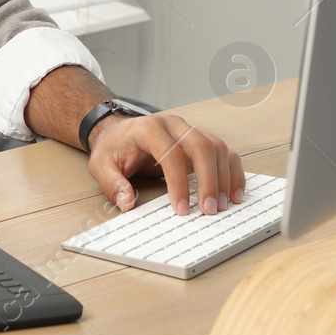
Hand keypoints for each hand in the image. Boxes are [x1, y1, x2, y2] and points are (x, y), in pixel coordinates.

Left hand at [87, 113, 244, 215]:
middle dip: (209, 181)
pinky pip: (224, 152)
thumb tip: (127, 202)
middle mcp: (173, 125)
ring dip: (224, 177)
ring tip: (222, 205)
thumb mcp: (101, 165)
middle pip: (201, 147)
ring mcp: (189, 130)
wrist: (118, 131)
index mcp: (149, 128)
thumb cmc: (113, 147)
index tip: (181, 209)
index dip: (178, 183)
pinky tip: (234, 193)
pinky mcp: (200, 139)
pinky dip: (233, 171)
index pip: (171, 154)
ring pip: (217, 147)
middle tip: (208, 210)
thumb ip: (112, 184)